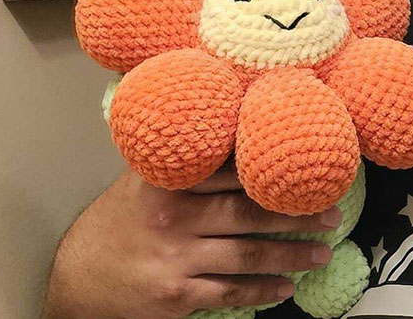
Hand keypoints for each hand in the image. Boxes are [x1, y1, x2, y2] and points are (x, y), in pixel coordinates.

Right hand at [44, 161, 340, 318]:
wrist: (80, 274)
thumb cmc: (123, 219)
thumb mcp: (146, 178)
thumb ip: (189, 157)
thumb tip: (243, 118)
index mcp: (170, 180)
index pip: (233, 169)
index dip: (275, 168)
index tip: (311, 167)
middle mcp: (173, 216)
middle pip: (249, 212)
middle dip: (297, 213)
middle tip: (332, 213)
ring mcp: (175, 257)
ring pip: (247, 255)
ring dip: (291, 255)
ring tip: (323, 252)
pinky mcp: (176, 293)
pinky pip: (230, 292)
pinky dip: (263, 290)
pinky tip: (287, 287)